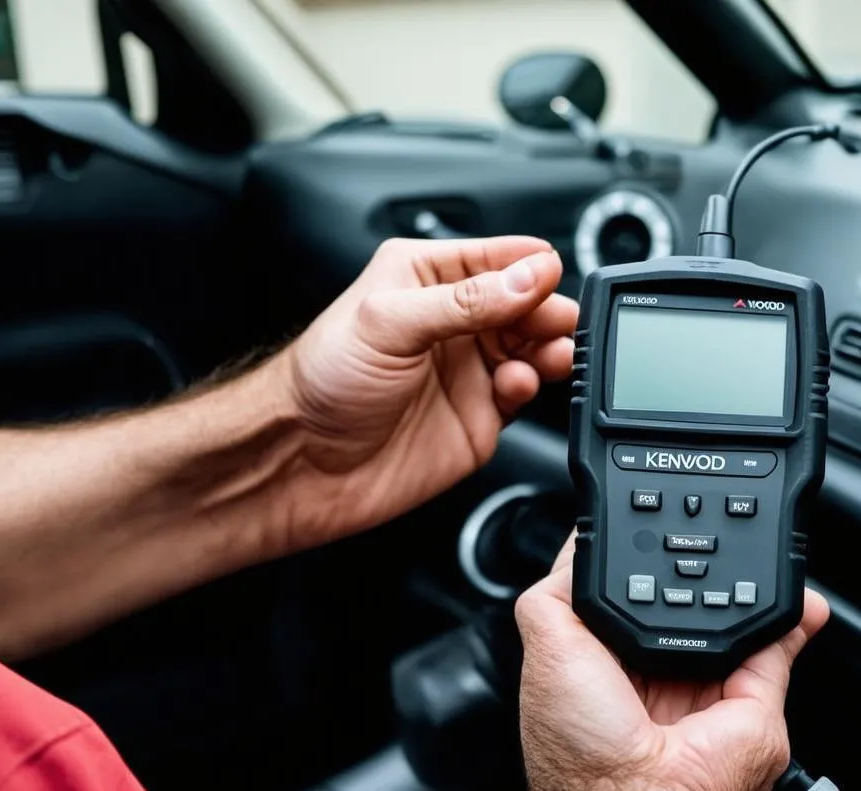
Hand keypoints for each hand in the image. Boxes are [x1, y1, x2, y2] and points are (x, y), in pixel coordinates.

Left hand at [279, 236, 575, 539]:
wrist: (302, 462)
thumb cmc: (321, 382)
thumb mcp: (388, 323)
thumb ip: (465, 301)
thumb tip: (528, 277)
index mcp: (425, 278)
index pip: (498, 257)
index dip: (530, 266)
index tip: (549, 279)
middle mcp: (453, 321)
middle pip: (527, 303)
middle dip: (549, 309)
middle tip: (557, 322)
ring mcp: (468, 370)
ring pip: (533, 348)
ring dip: (550, 347)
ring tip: (550, 353)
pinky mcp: (480, 416)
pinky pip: (524, 393)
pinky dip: (531, 385)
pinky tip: (516, 384)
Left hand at [514, 536, 829, 790]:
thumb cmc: (580, 746)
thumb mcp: (545, 646)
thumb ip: (556, 593)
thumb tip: (579, 550)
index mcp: (602, 664)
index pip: (624, 600)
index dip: (636, 566)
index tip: (647, 532)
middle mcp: (654, 676)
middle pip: (682, 606)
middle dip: (693, 572)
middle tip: (699, 538)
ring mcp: (705, 688)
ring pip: (735, 621)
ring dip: (747, 586)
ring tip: (747, 552)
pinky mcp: (753, 701)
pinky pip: (778, 647)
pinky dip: (790, 616)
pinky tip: (791, 592)